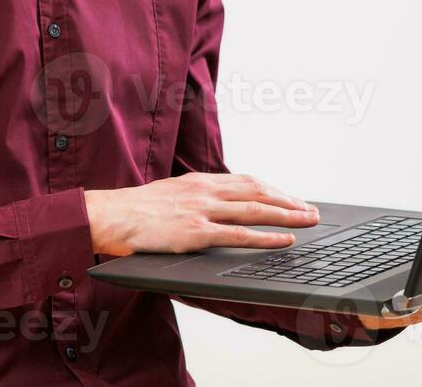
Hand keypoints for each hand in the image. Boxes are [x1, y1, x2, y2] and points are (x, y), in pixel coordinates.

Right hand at [84, 173, 319, 255]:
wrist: (109, 215)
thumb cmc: (136, 209)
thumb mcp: (171, 193)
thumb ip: (196, 197)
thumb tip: (216, 204)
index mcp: (200, 181)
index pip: (247, 181)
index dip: (274, 190)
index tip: (291, 198)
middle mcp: (205, 190)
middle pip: (258, 191)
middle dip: (289, 200)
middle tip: (311, 210)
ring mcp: (201, 210)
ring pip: (255, 210)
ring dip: (287, 215)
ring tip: (308, 221)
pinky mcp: (195, 232)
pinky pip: (238, 235)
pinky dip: (265, 237)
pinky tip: (283, 241)